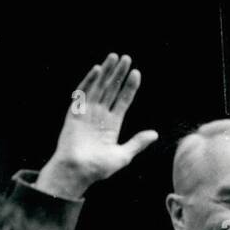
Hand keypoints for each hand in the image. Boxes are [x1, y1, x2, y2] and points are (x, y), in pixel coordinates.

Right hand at [36, 53, 157, 198]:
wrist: (76, 172)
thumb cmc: (98, 168)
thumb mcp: (123, 155)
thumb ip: (137, 143)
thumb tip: (155, 134)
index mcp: (112, 124)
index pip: (123, 100)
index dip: (130, 86)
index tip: (137, 72)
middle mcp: (100, 115)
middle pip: (112, 89)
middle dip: (119, 74)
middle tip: (126, 58)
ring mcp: (87, 113)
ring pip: (99, 87)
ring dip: (106, 72)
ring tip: (114, 57)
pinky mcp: (74, 113)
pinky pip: (82, 93)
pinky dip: (89, 81)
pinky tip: (98, 70)